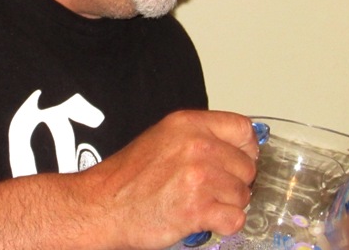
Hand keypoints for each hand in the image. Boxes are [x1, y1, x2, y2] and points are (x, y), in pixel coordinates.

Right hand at [80, 110, 258, 248]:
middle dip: (235, 182)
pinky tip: (204, 220)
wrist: (101, 206)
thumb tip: (234, 147)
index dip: (247, 149)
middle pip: (247, 166)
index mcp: (188, 124)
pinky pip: (235, 219)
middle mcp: (196, 146)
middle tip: (212, 190)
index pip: (243, 129)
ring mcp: (199, 177)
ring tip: (202, 204)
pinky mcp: (198, 209)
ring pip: (243, 195)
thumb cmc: (126, 178)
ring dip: (227, 205)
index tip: (241, 160)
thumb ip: (198, 137)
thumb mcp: (162, 139)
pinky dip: (223, 225)